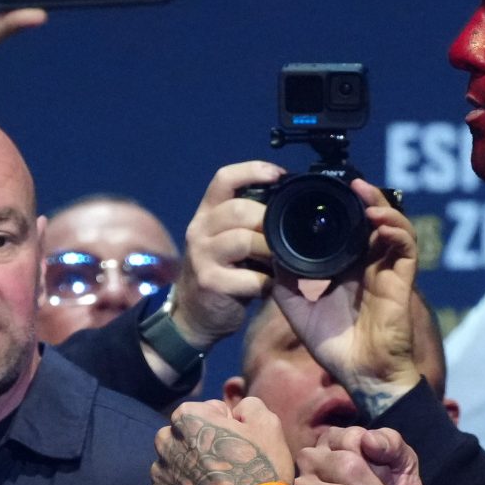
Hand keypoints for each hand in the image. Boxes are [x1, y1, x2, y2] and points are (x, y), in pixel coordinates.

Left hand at [148, 396, 292, 484]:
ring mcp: (159, 476)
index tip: (235, 443)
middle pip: (178, 438)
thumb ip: (248, 406)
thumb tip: (235, 412)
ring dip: (186, 472)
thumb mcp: (268, 425)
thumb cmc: (263, 471)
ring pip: (169, 467)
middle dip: (196, 446)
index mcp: (188, 418)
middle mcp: (166, 444)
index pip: (199, 412)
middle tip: (224, 466)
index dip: (220, 425)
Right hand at [166, 161, 287, 350]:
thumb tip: (289, 202)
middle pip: (237, 209)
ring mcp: (201, 256)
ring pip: (242, 240)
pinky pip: (247, 277)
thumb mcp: (228, 239)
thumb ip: (249, 220)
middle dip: (268, 219)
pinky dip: (265, 281)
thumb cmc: (222, 271)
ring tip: (280, 259)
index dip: (252, 171)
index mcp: (207, 212)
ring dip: (269, 249)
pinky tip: (269, 285)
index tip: (279, 175)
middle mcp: (199, 229)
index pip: (224, 179)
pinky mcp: (209, 282)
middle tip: (286, 233)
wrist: (196, 312)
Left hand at [270, 180, 423, 410]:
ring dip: (380, 205)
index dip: (340, 208)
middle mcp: (369, 263)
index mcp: (347, 267)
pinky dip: (394, 228)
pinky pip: (405, 246)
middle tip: (346, 182)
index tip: (318, 193)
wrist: (359, 373)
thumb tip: (268, 250)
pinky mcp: (402, 280)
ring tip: (362, 191)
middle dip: (362, 197)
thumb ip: (284, 279)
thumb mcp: (296, 306)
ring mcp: (387, 270)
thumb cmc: (333, 344)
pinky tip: (377, 220)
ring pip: (392, 225)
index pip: (347, 228)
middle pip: (372, 219)